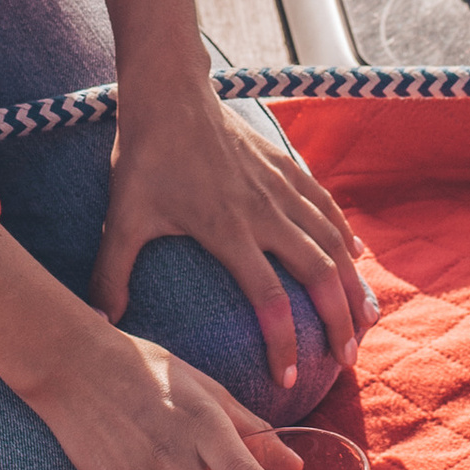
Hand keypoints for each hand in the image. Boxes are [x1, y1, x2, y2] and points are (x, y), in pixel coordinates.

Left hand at [92, 74, 374, 389]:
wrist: (169, 90)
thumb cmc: (145, 155)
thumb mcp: (124, 217)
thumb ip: (112, 273)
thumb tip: (102, 321)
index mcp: (229, 230)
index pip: (269, 300)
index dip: (283, 344)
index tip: (288, 379)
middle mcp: (264, 212)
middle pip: (319, 274)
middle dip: (339, 321)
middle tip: (347, 360)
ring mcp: (280, 187)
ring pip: (333, 242)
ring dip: (352, 284)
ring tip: (366, 319)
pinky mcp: (284, 166)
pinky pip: (325, 205)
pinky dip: (344, 233)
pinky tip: (355, 256)